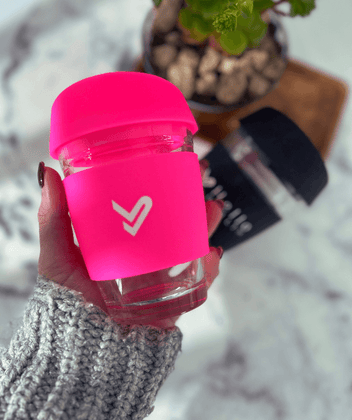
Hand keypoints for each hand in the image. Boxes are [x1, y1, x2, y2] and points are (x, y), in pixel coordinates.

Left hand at [37, 159, 223, 327]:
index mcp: (122, 240)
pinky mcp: (174, 297)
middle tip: (201, 178)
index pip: (144, 206)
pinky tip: (211, 255)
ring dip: (206, 227)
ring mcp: (162, 275)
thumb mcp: (58, 255)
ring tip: (212, 210)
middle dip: (191, 201)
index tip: (168, 163)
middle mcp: (145, 254)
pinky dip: (209, 267)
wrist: (85, 348)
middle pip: (175, 222)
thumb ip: (54, 218)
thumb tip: (47, 171)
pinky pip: (199, 280)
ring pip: (192, 245)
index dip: (159, 184)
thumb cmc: (67, 302)